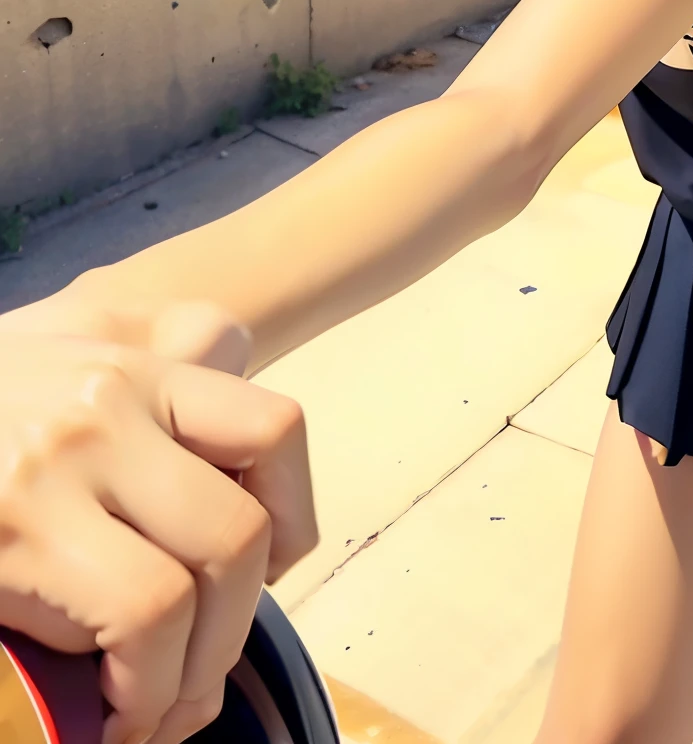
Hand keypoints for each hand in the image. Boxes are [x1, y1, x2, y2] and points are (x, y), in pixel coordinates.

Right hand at [0, 323, 315, 743]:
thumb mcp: (45, 362)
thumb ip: (133, 372)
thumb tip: (223, 376)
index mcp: (125, 359)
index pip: (271, 422)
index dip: (291, 515)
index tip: (260, 577)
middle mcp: (112, 393)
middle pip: (250, 518)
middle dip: (241, 622)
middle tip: (194, 679)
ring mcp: (72, 455)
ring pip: (215, 567)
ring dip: (197, 668)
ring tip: (153, 712)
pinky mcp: (25, 527)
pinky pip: (148, 614)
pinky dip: (145, 686)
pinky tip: (111, 720)